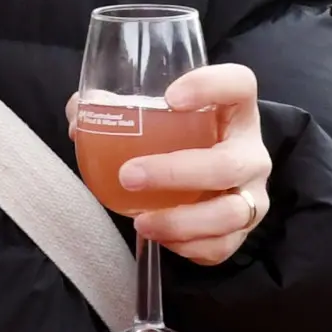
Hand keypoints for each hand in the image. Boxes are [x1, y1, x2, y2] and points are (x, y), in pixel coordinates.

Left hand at [111, 65, 273, 267]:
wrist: (214, 174)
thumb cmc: (182, 137)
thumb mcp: (160, 115)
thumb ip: (118, 109)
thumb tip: (78, 120)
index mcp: (235, 110)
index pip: (239, 84)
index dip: (210, 87)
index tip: (169, 98)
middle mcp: (251, 150)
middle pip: (228, 163)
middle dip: (175, 173)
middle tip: (129, 175)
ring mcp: (253, 192)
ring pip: (231, 213)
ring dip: (182, 221)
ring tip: (141, 222)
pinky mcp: (245, 227)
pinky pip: (224, 245)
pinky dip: (190, 247)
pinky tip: (160, 237)